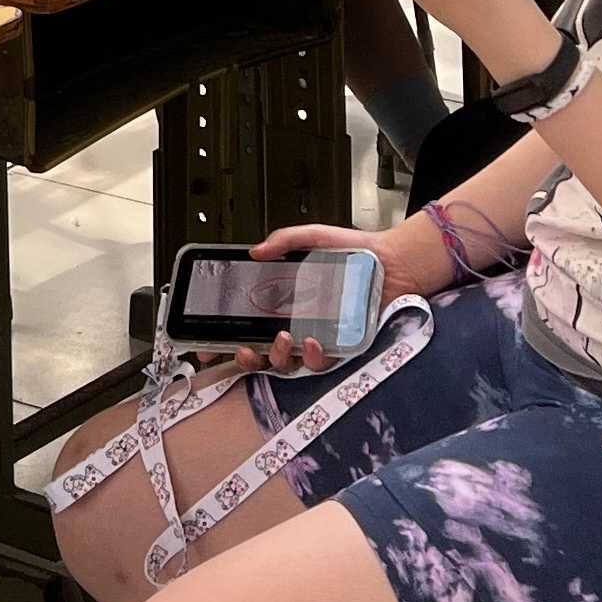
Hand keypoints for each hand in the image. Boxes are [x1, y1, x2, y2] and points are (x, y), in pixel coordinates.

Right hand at [208, 223, 423, 375]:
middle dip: (245, 359)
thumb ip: (284, 241)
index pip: (249, 325)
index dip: (226, 339)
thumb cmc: (356, 251)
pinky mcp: (341, 348)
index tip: (207, 347)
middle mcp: (298, 324)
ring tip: (282, 338)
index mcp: (286, 301)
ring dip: (277, 357)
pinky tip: (313, 341)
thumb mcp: (314, 238)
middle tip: (242, 348)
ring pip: (287, 364)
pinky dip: (312, 356)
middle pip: (262, 353)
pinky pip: (320, 363)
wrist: (393, 262)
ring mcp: (318, 339)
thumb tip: (255, 250)